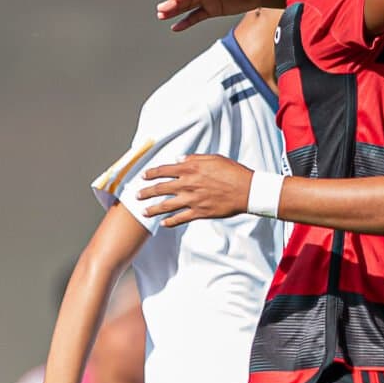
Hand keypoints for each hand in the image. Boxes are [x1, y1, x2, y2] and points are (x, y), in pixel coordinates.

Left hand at [138, 155, 256, 227]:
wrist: (247, 190)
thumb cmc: (233, 172)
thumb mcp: (214, 158)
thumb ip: (194, 158)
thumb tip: (180, 159)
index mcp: (190, 168)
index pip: (164, 170)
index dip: (151, 173)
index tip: (143, 176)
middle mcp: (188, 183)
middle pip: (160, 188)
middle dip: (146, 192)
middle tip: (137, 195)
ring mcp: (192, 199)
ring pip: (166, 205)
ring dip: (152, 209)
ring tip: (143, 212)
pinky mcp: (200, 212)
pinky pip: (180, 218)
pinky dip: (170, 222)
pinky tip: (163, 224)